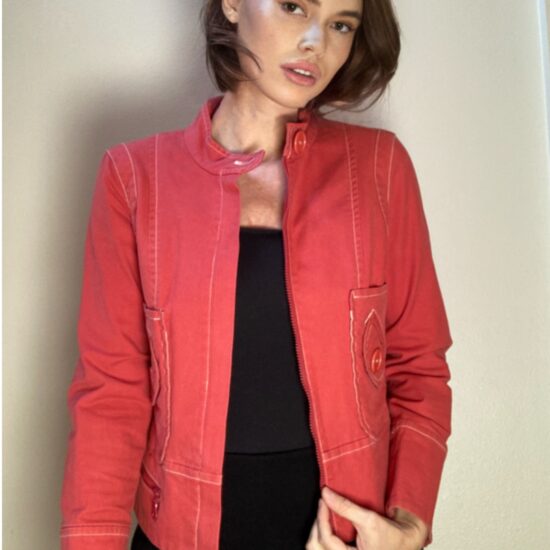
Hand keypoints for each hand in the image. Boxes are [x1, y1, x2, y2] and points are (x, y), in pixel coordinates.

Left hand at [305, 486, 427, 549]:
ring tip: (325, 514)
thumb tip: (326, 494)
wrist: (407, 540)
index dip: (321, 517)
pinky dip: (324, 533)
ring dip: (318, 529)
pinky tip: (328, 522)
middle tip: (323, 507)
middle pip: (315, 546)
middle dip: (317, 525)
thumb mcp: (369, 520)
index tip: (323, 499)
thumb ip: (346, 507)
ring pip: (318, 547)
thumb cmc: (393, 537)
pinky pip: (326, 547)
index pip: (325, 540)